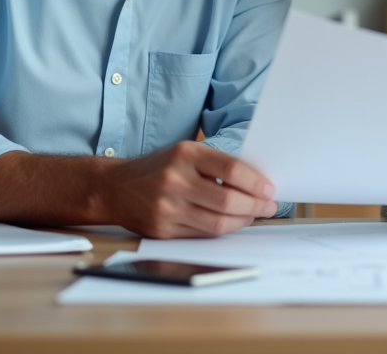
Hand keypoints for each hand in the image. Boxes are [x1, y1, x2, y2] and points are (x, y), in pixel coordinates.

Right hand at [102, 141, 277, 238]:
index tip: (270, 189)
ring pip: (217, 223)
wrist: (116, 188)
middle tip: (269, 206)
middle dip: (255, 206)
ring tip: (253, 215)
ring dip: (242, 221)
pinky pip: (202, 235)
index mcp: (185, 155)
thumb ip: (217, 164)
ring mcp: (167, 208)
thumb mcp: (186, 153)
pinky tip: (231, 223)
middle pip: (227, 200)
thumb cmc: (159, 168)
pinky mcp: (163, 230)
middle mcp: (175, 180)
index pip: (231, 170)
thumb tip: (255, 182)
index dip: (256, 182)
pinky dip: (222, 230)